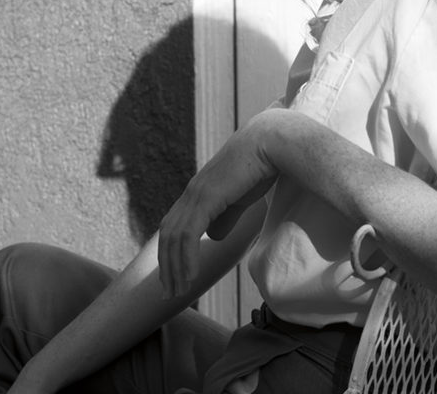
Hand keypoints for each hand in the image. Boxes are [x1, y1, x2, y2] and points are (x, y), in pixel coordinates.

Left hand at [157, 115, 277, 297]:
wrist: (270, 142)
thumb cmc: (261, 165)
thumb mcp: (240, 196)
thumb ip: (226, 215)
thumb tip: (212, 236)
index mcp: (199, 191)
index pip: (175, 226)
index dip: (171, 252)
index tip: (174, 276)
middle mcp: (191, 192)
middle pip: (168, 235)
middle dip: (166, 266)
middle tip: (169, 293)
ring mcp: (196, 194)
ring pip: (173, 239)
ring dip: (173, 268)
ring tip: (179, 291)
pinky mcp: (205, 198)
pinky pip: (187, 236)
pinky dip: (186, 259)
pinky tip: (190, 277)